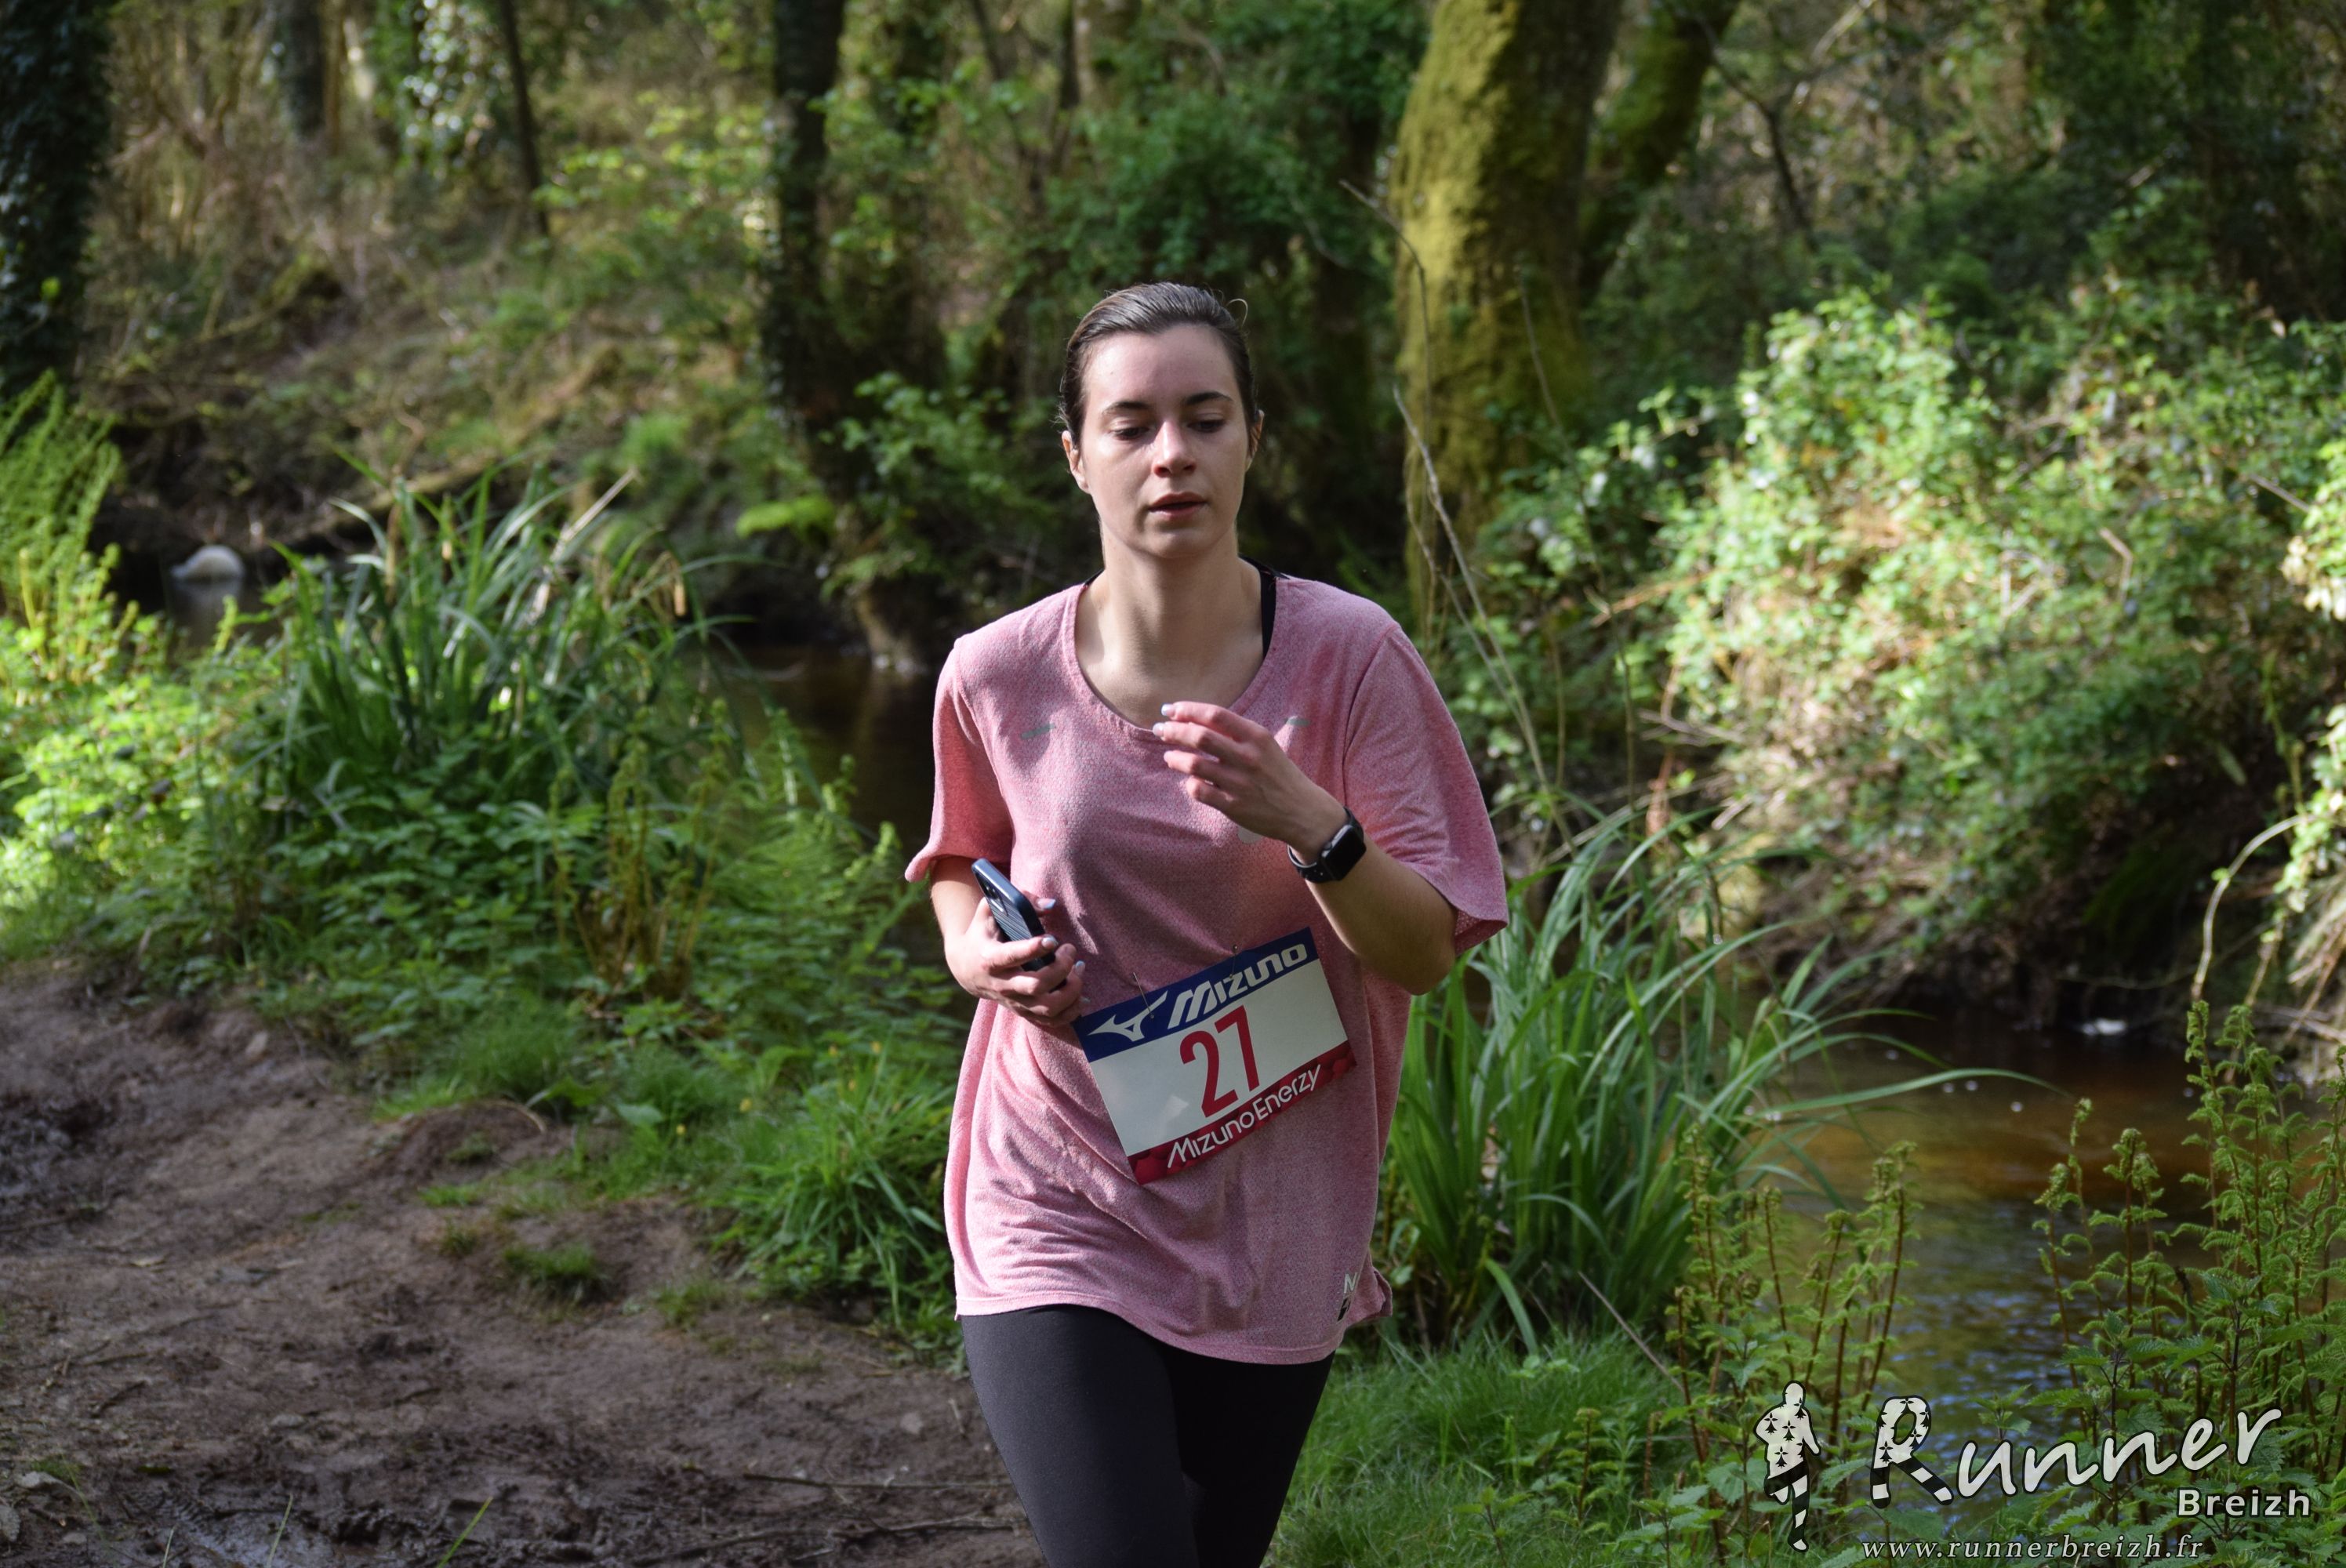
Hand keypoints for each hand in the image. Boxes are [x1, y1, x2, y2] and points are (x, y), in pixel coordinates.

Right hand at [949, 892, 1085, 1029]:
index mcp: (990, 958)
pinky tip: (1082, 995)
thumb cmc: (981, 933)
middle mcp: (1001, 985)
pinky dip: (1071, 1011)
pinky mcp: (1024, 1011)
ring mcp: (1014, 1002)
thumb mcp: (989, 912)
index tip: (1053, 939)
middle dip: (1060, 968)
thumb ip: (1018, 901)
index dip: (1033, 949)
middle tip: (1070, 950)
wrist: (966, 968)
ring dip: (1071, 990)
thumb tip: (1051, 905)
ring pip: (1047, 1007)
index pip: (1012, 957)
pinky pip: (1051, 1021)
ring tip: (1079, 968)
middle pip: (1035, 985)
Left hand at [1151, 702, 1345, 853]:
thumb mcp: (1264, 745)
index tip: (1170, 710)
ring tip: (1169, 756)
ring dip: (1175, 758)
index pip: (1215, 714)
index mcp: (1256, 736)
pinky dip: (1189, 783)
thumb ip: (1235, 733)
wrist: (1302, 810)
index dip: (1187, 710)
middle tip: (1160, 730)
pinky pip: (1200, 791)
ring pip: (1195, 764)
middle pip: (1200, 736)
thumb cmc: (1279, 774)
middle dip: (1174, 730)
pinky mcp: (1233, 806)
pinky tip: (1189, 780)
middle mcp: (1248, 757)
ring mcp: (1240, 783)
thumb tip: (1195, 719)